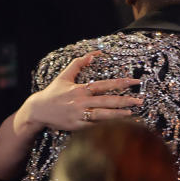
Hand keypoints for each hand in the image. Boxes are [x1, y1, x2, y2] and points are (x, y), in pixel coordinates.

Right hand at [18, 52, 141, 131]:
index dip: (121, 83)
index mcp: (80, 89)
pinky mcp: (77, 127)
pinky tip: (119, 126)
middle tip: (141, 100)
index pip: (105, 85)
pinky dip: (107, 126)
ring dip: (119, 114)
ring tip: (132, 113)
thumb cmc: (53, 92)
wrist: (38, 111)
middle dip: (125, 100)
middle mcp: (81, 102)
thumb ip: (79, 63)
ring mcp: (79, 115)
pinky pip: (95, 127)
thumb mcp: (64, 75)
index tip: (135, 81)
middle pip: (107, 101)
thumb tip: (94, 53)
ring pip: (103, 115)